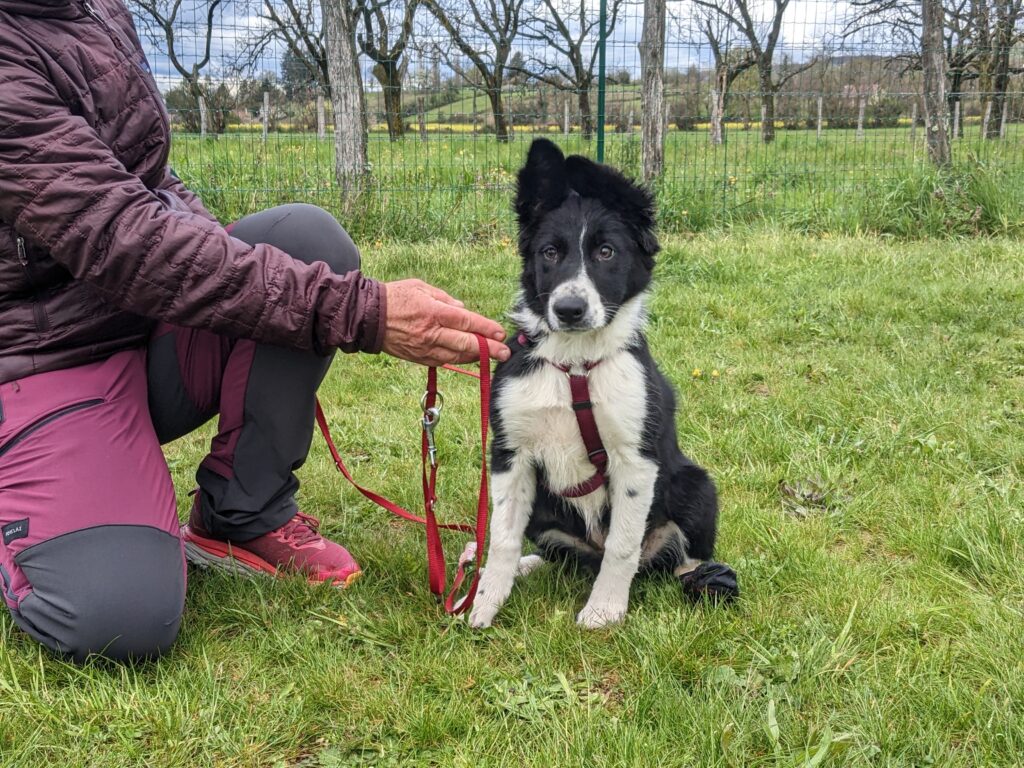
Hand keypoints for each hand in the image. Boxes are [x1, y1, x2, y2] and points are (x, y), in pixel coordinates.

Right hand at [380, 279, 510, 365]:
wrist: (367, 317)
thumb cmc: (395, 297)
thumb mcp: (422, 288)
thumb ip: (445, 299)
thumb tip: (462, 309)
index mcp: (434, 312)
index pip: (467, 322)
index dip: (486, 329)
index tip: (499, 334)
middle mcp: (431, 333)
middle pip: (466, 344)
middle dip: (488, 350)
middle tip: (504, 353)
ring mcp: (424, 348)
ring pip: (457, 356)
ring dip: (474, 357)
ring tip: (489, 356)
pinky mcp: (418, 358)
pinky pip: (443, 361)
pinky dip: (457, 359)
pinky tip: (466, 357)